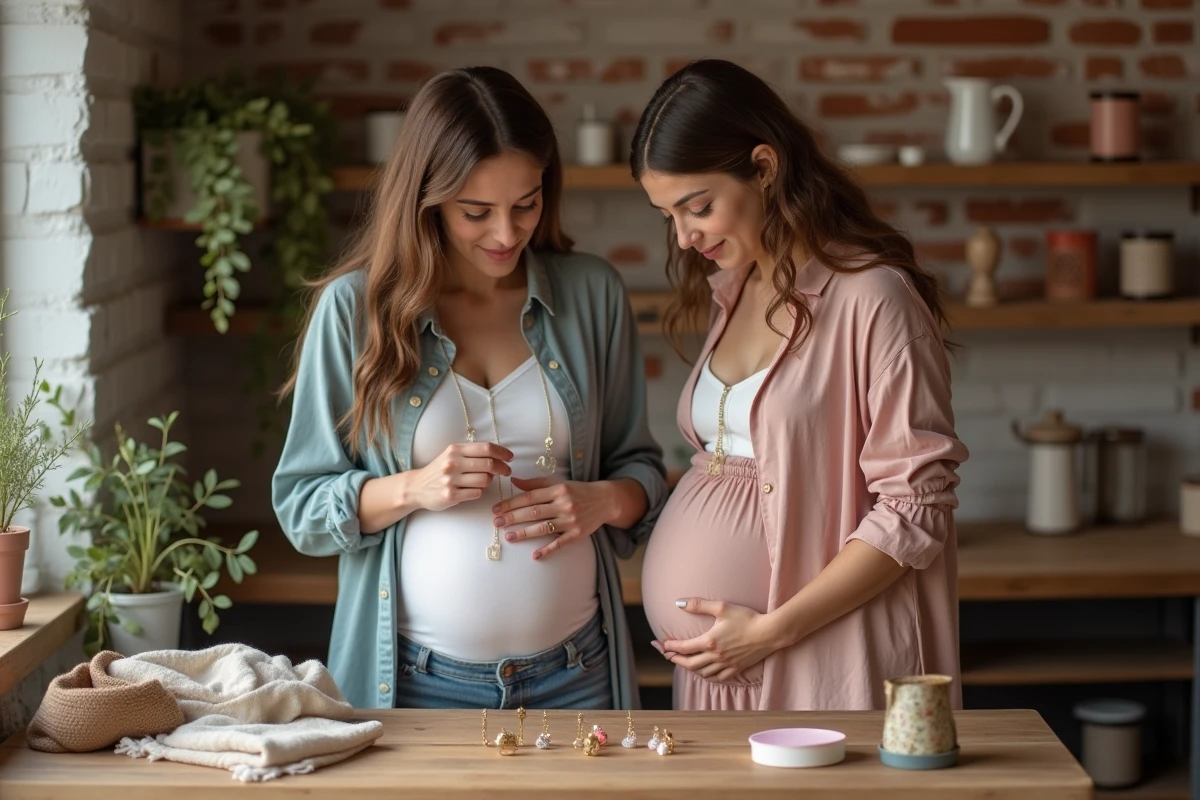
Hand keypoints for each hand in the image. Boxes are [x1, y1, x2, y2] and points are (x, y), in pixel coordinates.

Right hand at [409, 442, 511, 511]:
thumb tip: (498, 455)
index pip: (486, 448)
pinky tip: (473, 489)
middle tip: (507, 471)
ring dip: (489, 481)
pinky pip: (477, 493)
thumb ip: (472, 453)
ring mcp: (451, 480)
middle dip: (503, 468)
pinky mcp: (450, 495)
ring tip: (483, 481)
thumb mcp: (452, 455)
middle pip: (489, 464)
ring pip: (485, 480)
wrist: (417, 487)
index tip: (510, 457)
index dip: (502, 452)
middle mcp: (453, 463)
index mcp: (455, 450)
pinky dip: (479, 491)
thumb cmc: (439, 469)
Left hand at [493, 477, 614, 559]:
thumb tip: (514, 481)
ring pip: (543, 528)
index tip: (497, 509)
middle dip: (513, 518)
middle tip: (497, 523)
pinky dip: (547, 550)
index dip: (511, 503)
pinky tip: (535, 555)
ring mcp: (571, 520)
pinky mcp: (577, 534)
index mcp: (558, 490)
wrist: (605, 500)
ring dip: (524, 533)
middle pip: (533, 512)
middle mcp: (564, 504)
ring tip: (509, 537)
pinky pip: (559, 543)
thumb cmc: (578, 491)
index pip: (530, 497)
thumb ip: (536, 484)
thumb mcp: (559, 483)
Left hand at [659, 599, 781, 682]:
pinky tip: (704, 672)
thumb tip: (678, 603)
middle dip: (675, 659)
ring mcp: (726, 664)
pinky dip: (707, 676)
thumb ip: (698, 605)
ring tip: (683, 662)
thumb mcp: (722, 607)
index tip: (662, 644)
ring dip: (689, 668)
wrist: (770, 632)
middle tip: (667, 655)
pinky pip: (717, 678)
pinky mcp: (736, 669)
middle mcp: (716, 656)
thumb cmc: (747, 617)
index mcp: (710, 641)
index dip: (670, 646)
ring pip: (702, 672)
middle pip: (689, 663)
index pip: (683, 647)